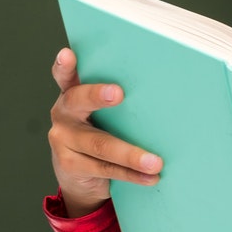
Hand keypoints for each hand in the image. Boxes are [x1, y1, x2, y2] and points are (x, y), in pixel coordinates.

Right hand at [48, 48, 162, 215]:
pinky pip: (105, 168)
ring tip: (155, 162)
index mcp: (73, 94)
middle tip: (119, 93)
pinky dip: (132, 174)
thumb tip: (168, 94)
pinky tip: (151, 177)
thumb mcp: (106, 114)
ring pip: (99, 144)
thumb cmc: (103, 132)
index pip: (66, 76)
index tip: (69, 54)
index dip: (65, 65)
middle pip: (79, 101)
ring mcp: (63, 140)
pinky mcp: (69, 164)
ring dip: (131, 154)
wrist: (80, 174)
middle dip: (98, 95)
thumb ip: (121, 102)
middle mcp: (63, 113)